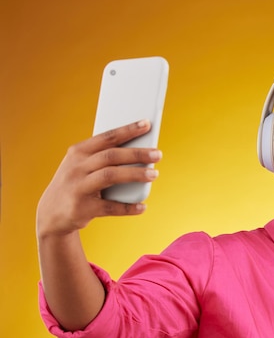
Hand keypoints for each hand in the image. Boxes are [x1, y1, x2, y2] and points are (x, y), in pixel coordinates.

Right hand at [36, 120, 160, 237]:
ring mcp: (78, 187)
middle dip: (137, 153)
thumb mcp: (83, 166)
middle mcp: (77, 167)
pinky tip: (142, 206)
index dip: (127, 130)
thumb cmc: (77, 183)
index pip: (106, 137)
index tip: (147, 124)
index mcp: (79, 152)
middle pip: (111, 156)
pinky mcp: (82, 208)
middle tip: (158, 154)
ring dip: (135, 175)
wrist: (52, 212)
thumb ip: (105, 158)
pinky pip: (110, 207)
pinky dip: (128, 207)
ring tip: (154, 175)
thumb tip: (142, 152)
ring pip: (110, 176)